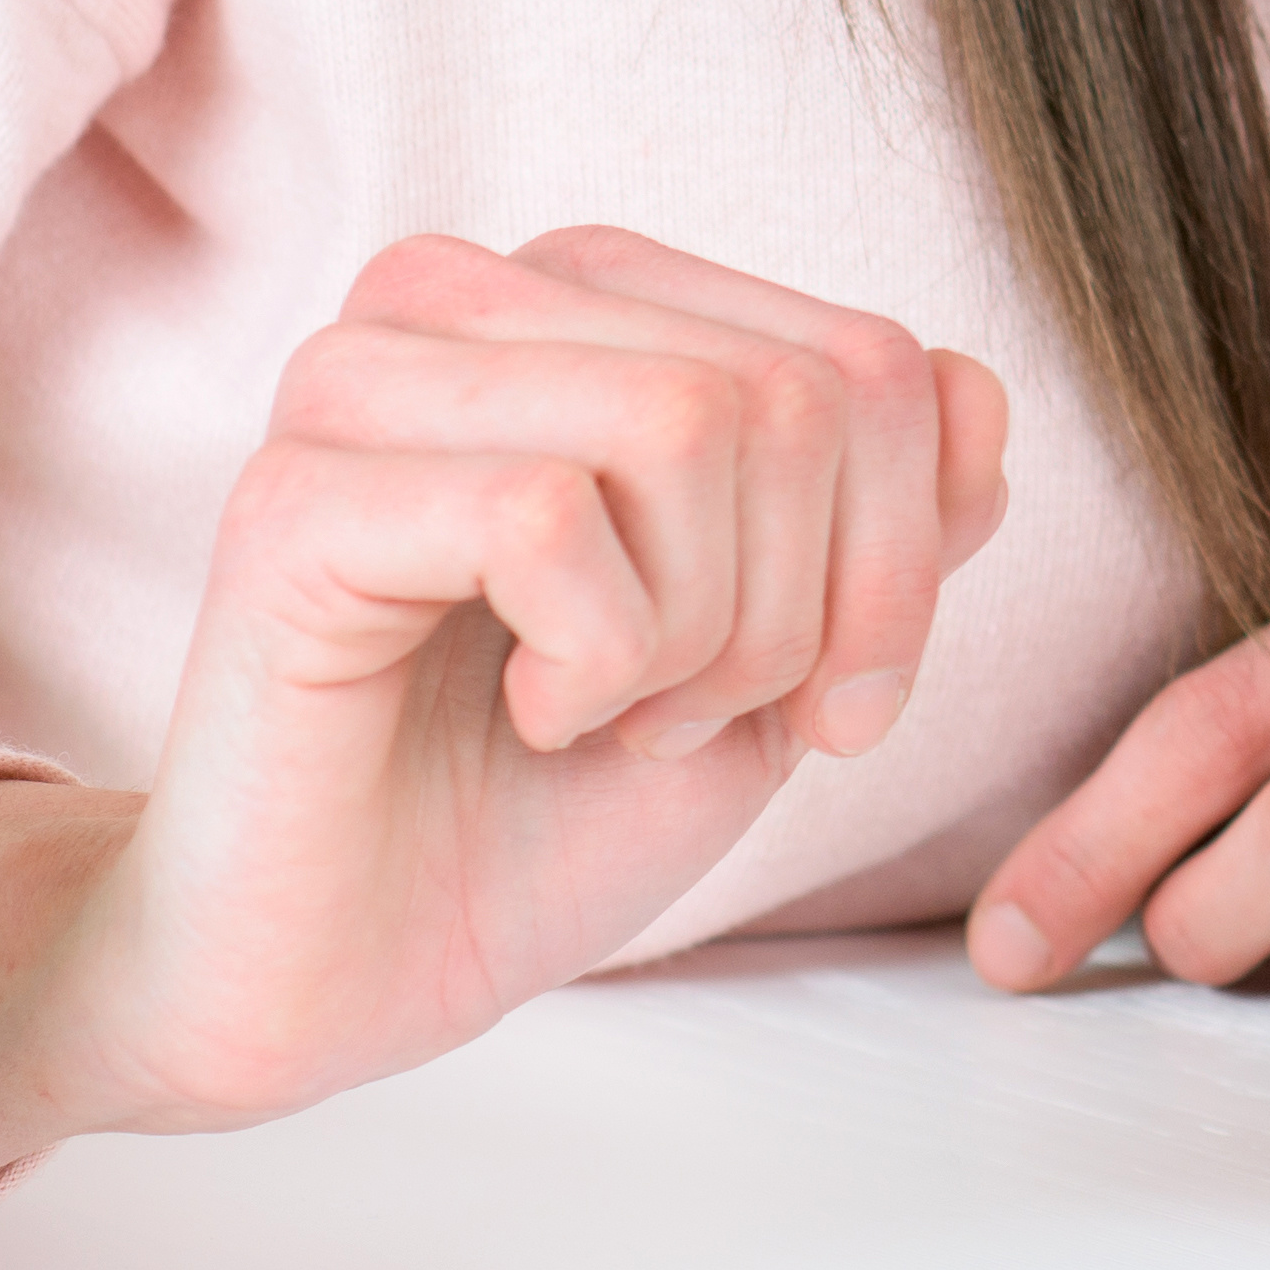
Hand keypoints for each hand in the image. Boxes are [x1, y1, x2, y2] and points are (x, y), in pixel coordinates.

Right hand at [0, 227, 1008, 1198]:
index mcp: (584, 297)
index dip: (905, 560)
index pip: (875, 357)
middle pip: (800, 388)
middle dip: (805, 607)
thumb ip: (891, 514)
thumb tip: (976, 391)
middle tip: (688, 711)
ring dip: (702, 630)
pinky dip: (595, 657)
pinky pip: (549, 518)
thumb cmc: (544, 804)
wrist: (347, 974)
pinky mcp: (294, 497)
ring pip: (690, 423)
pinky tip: (528, 713)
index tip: (819, 696)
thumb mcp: (783, 649)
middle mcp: (465, 295)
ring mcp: (363, 380)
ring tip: (604, 707)